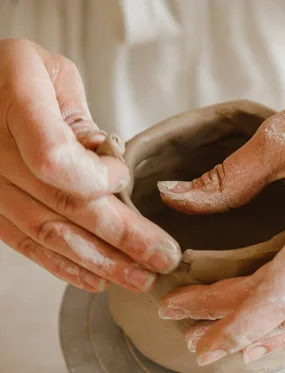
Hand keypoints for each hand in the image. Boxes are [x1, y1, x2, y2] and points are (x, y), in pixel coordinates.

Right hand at [0, 39, 180, 291]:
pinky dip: (66, 267)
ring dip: (101, 262)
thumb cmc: (18, 78)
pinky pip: (29, 246)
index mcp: (16, 99)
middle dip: (123, 237)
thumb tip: (109, 165)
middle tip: (164, 257)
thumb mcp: (53, 75)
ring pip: (50, 234)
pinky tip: (99, 280)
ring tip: (141, 278)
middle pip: (64, 205)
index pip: (54, 158)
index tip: (122, 178)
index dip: (94, 179)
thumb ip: (80, 120)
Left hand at [158, 51, 284, 365]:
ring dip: (258, 335)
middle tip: (187, 336)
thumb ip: (228, 176)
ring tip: (211, 340)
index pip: (282, 290)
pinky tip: (260, 342)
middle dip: (232, 327)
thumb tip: (173, 198)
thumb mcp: (284, 136)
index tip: (181, 315)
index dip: (231, 316)